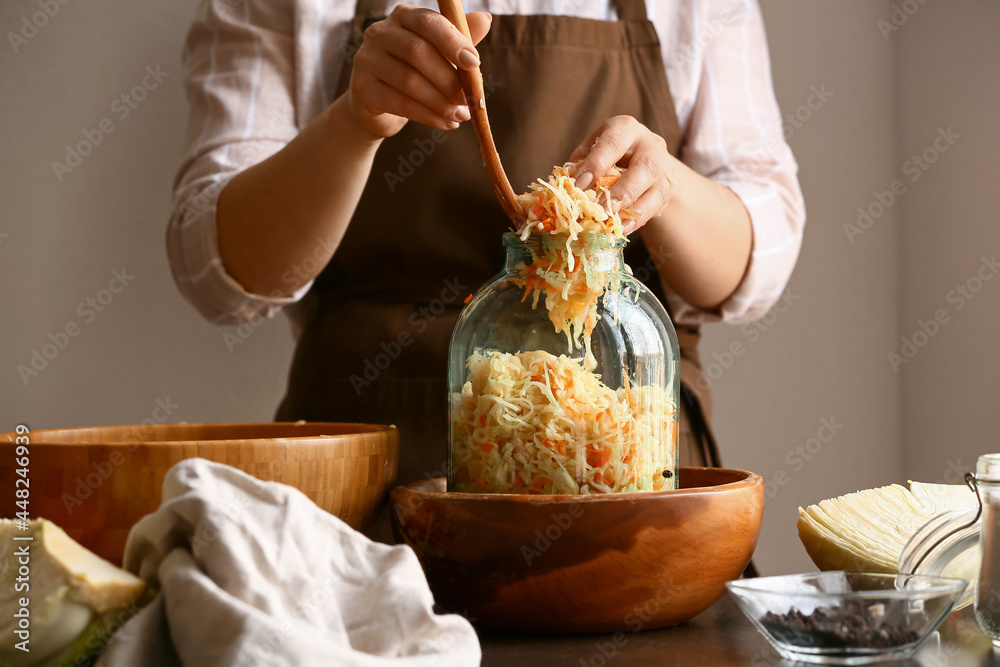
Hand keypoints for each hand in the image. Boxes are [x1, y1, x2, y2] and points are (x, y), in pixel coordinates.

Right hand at [346, 5, 491, 138]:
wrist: (379, 106)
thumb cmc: (415, 73)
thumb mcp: (439, 55)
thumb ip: (459, 39)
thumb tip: (485, 20)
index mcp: (403, 17)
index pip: (428, 22)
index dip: (453, 42)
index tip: (474, 63)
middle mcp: (380, 32)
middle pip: (418, 52)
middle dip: (449, 79)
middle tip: (469, 100)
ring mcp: (367, 59)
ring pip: (410, 81)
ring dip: (441, 102)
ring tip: (459, 115)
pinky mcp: (362, 87)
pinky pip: (400, 103)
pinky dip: (428, 116)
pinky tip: (445, 123)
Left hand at [570, 116, 675, 232]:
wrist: (639, 158)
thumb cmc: (607, 153)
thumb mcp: (591, 150)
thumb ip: (580, 164)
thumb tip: (566, 186)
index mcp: (625, 129)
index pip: (613, 143)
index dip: (596, 165)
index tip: (578, 186)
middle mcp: (649, 145)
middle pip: (644, 167)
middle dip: (622, 190)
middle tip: (601, 209)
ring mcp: (662, 168)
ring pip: (656, 189)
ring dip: (632, 208)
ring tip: (611, 221)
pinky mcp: (666, 189)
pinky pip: (656, 206)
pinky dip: (637, 219)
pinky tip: (622, 228)